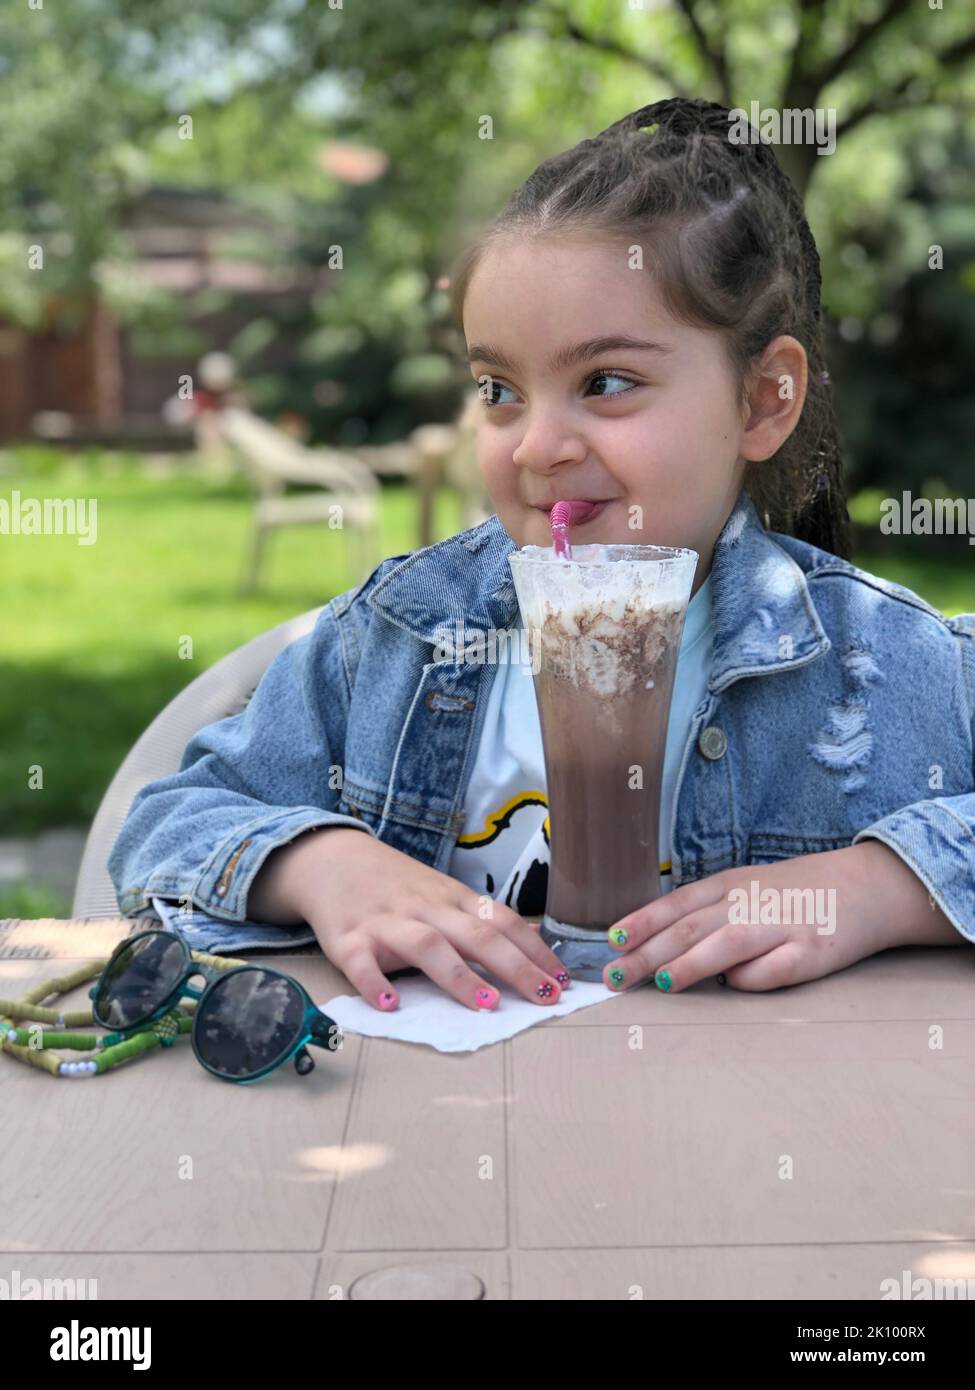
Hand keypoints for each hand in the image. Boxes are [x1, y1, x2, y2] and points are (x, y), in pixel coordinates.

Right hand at [285, 829, 570, 1011]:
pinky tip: (390, 1005)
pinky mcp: (347, 939)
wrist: (331, 859)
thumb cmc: (396, 885)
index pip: (502, 922)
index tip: (563, 981)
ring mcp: (387, 923)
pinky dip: (374, 983)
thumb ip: (477, 920)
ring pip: (427, 946)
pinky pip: (361, 963)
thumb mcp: (441, 895)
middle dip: (514, 967)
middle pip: (476, 936)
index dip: (534, 951)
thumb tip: (530, 946)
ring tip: (485, 1004)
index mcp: (452, 900)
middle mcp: (426, 908)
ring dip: (458, 976)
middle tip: (545, 998)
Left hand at [602, 841, 940, 993]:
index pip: (676, 904)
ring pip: (727, 943)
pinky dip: (750, 978)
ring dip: (691, 963)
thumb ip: (707, 914)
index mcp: (730, 885)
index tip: (612, 943)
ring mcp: (781, 926)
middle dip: (649, 952)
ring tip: (661, 982)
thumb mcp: (745, 890)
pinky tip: (730, 986)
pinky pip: (774, 968)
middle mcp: (751, 902)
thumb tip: (659, 948)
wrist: (862, 887)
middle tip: (617, 976)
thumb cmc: (792, 894)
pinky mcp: (811, 953)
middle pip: (692, 927)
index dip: (642, 923)